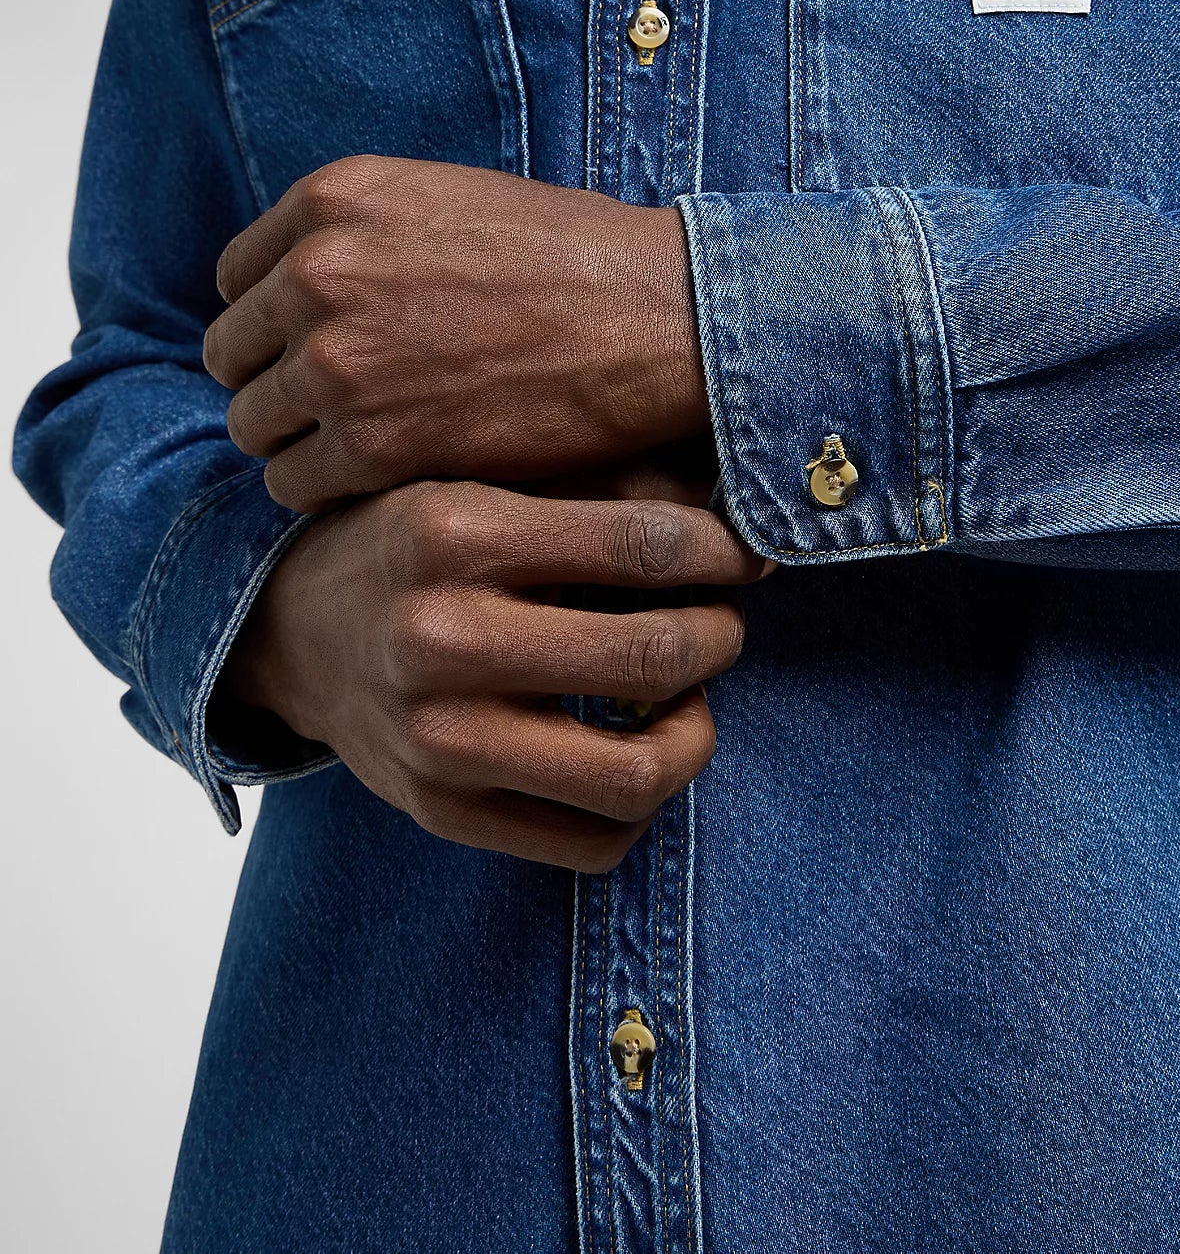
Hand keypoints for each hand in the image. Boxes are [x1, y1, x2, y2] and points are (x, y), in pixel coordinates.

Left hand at [202, 155, 709, 512]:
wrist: (657, 318)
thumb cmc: (574, 259)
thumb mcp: (447, 201)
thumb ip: (360, 237)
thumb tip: (302, 290)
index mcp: (331, 199)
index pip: (236, 278)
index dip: (276, 321)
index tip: (319, 348)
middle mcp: (315, 275)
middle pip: (233, 356)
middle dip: (279, 383)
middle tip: (345, 407)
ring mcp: (337, 361)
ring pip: (254, 427)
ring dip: (301, 442)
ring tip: (369, 447)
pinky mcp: (371, 443)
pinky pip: (294, 485)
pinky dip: (330, 490)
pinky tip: (388, 477)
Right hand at [223, 480, 766, 870]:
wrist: (287, 631)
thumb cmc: (412, 542)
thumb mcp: (485, 480)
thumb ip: (603, 486)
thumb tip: (736, 513)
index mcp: (458, 532)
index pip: (644, 544)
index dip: (725, 552)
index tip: (747, 556)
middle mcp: (441, 637)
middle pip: (653, 657)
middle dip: (720, 636)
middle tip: (721, 623)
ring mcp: (438, 739)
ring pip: (634, 774)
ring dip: (694, 734)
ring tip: (686, 698)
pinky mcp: (441, 812)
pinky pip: (590, 845)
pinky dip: (639, 807)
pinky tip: (633, 752)